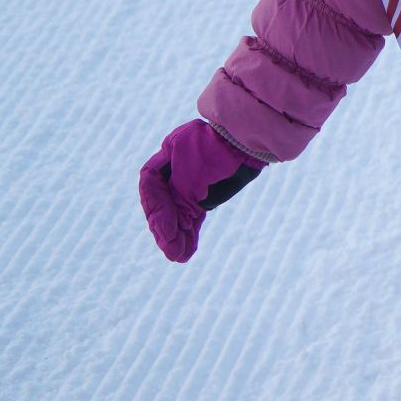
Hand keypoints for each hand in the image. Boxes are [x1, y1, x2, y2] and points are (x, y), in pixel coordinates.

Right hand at [137, 119, 263, 262]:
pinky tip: (185, 252)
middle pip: (162, 205)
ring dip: (176, 237)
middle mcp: (173, 173)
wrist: (249, 144)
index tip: (167, 230)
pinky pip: (189, 219)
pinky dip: (187, 234)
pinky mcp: (200, 198)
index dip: (157, 209)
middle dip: (165, 228)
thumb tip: (168, 218)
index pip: (150, 186)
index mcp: (166, 156)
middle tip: (171, 250)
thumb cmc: (221, 145)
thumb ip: (178, 186)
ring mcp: (186, 186)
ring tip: (177, 256)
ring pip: (176, 216)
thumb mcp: (192, 159)